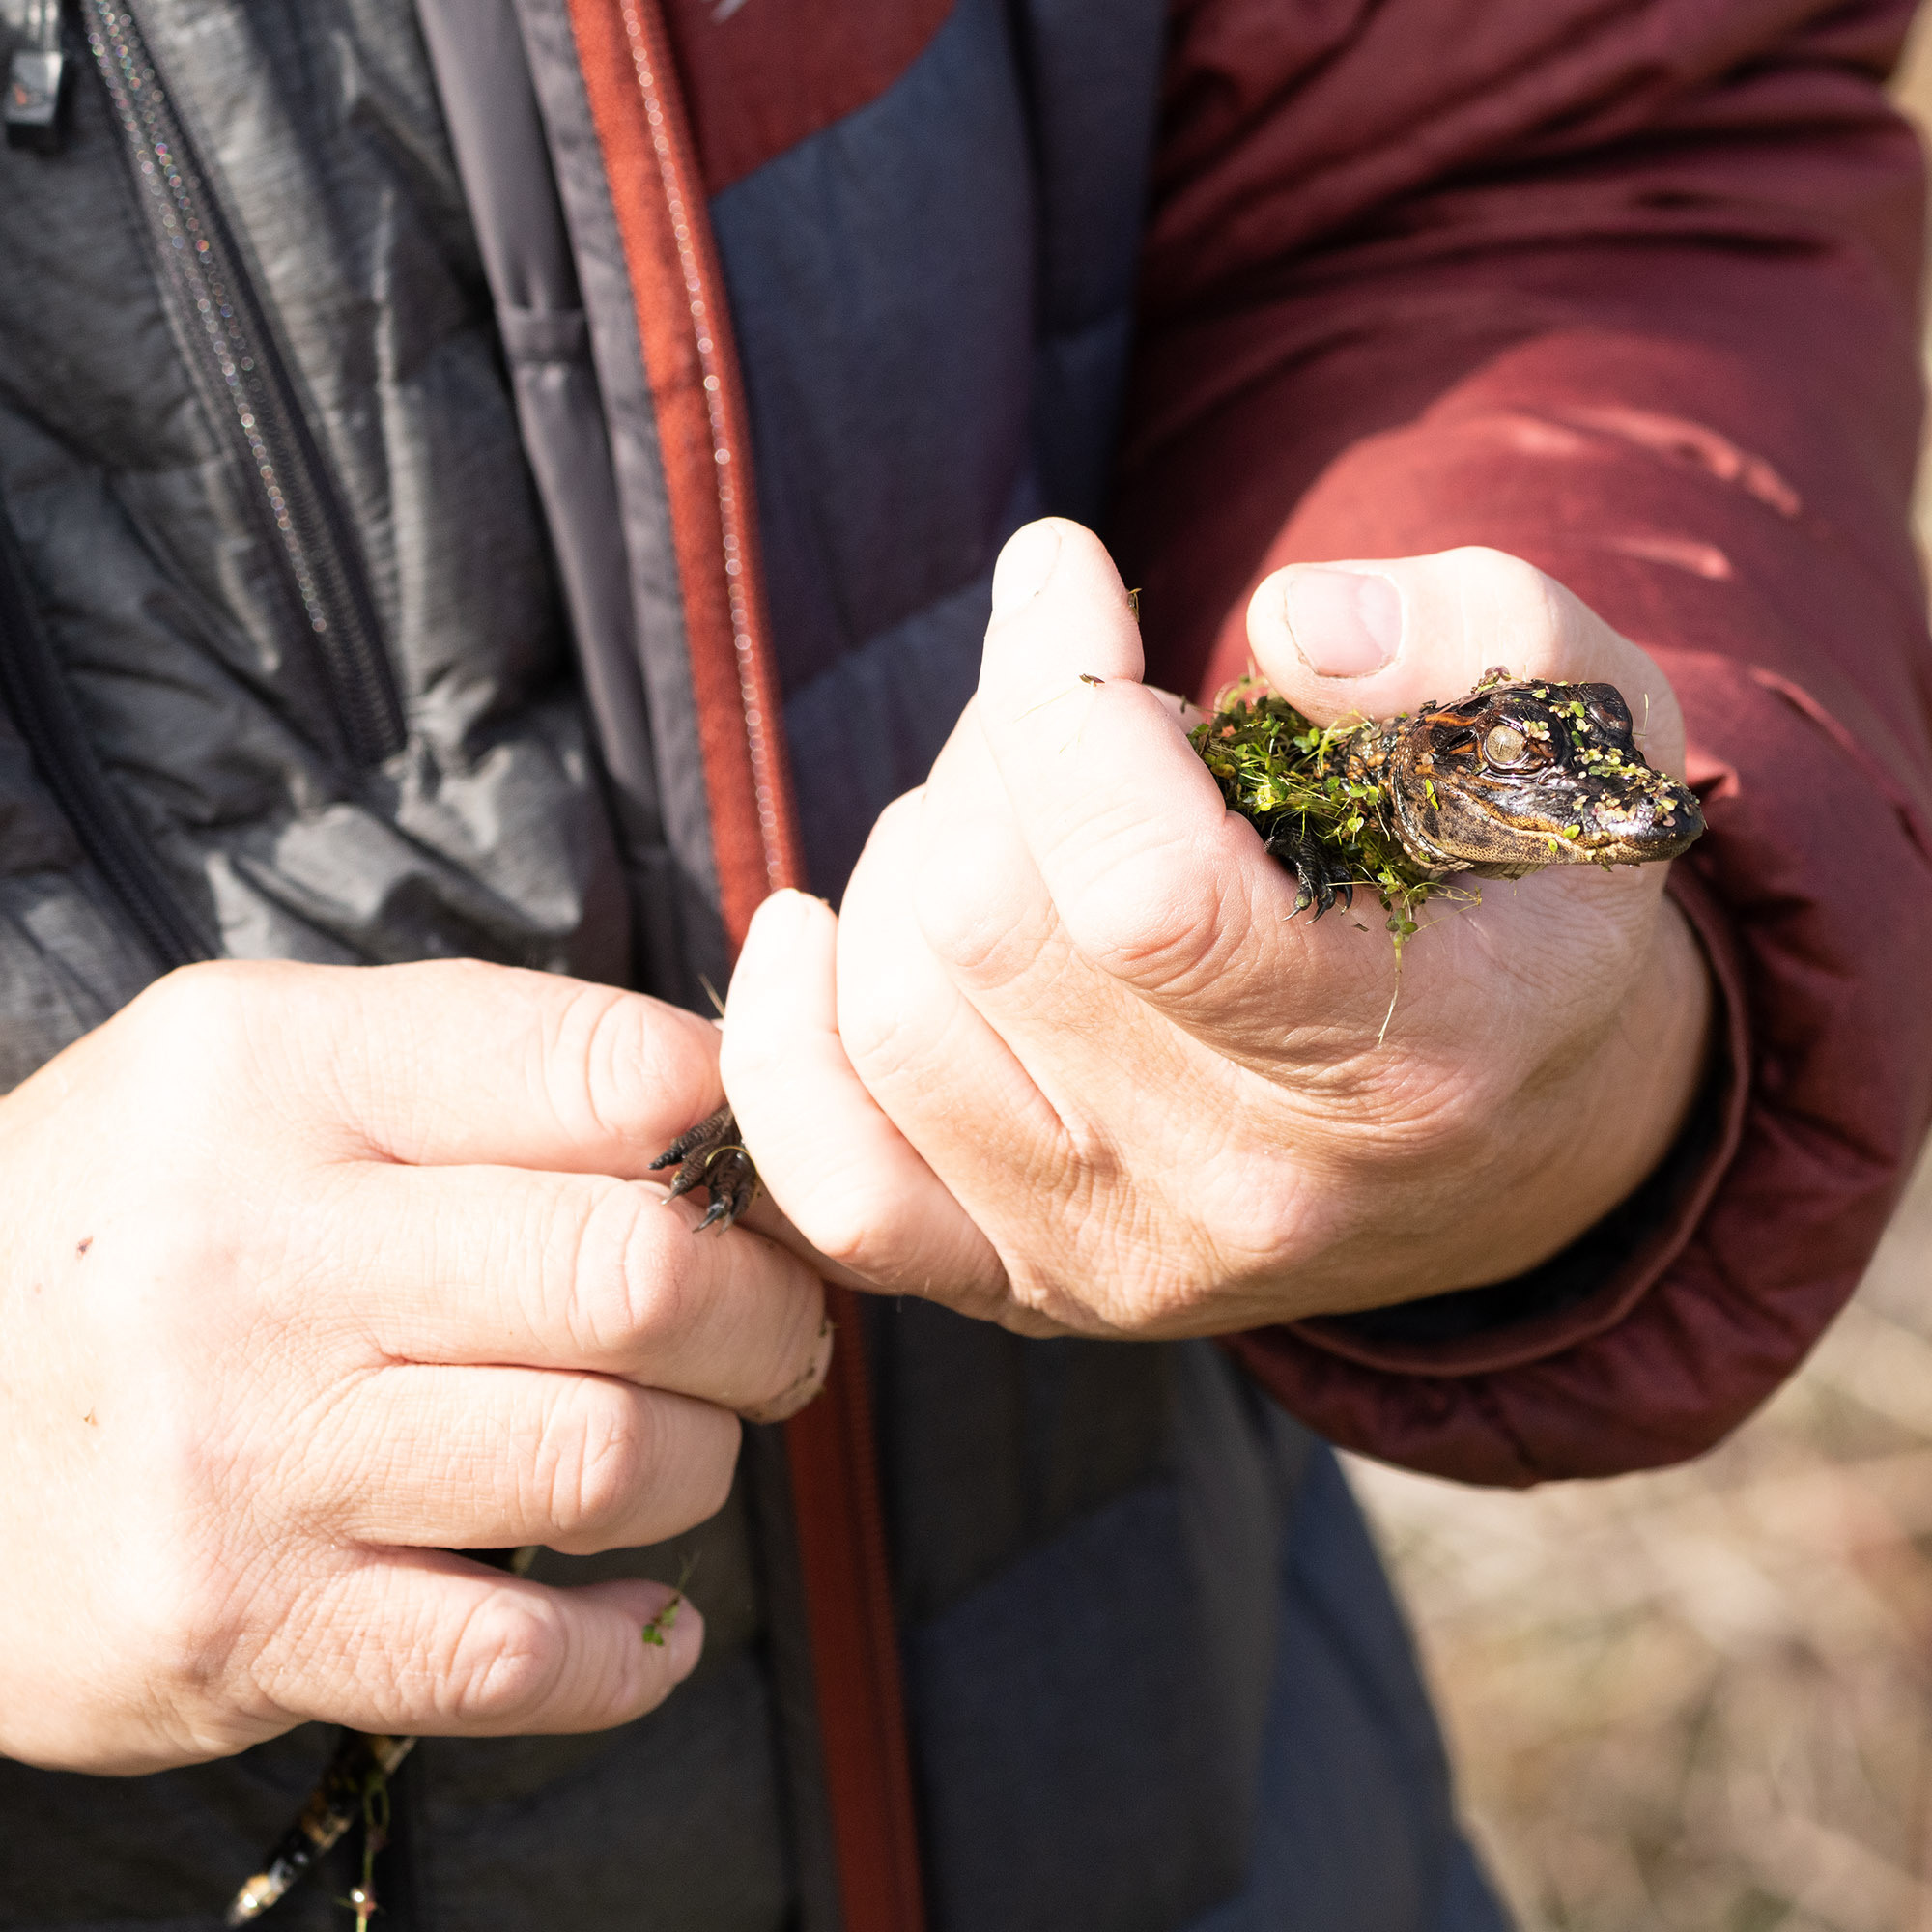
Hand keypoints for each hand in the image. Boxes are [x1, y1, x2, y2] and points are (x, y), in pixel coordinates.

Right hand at [0, 960, 827, 1772]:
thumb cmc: (152, 1210)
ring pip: (613, 1462)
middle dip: (769, 1310)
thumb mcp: (282, 1065)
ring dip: (708, 1458)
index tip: (761, 1180)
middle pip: (642, 1277)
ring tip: (685, 1436)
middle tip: (771, 1323)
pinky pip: (521, 1660)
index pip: (612, 1074)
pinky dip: (632, 1642)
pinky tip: (639, 1599)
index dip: (745, 1130)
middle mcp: (252, 1257)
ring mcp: (242, 1459)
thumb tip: (747, 1107)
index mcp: (284, 1071)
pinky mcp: (238, 1633)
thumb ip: (503, 1063)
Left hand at [722, 521, 1710, 1336]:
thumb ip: (1477, 636)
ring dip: (915, 851)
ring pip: (899, 1017)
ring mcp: (1120, 1261)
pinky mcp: (1028, 1285)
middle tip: (1074, 702)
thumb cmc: (1524, 911)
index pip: (1143, 896)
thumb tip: (1289, 630)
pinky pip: (836, 1187)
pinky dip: (787, 1041)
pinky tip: (819, 930)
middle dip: (998, 745)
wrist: (1512, 1143)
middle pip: (990, 926)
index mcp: (1403, 1061)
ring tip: (1018, 808)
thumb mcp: (1575, 739)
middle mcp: (1244, 1195)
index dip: (1058, 700)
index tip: (1062, 571)